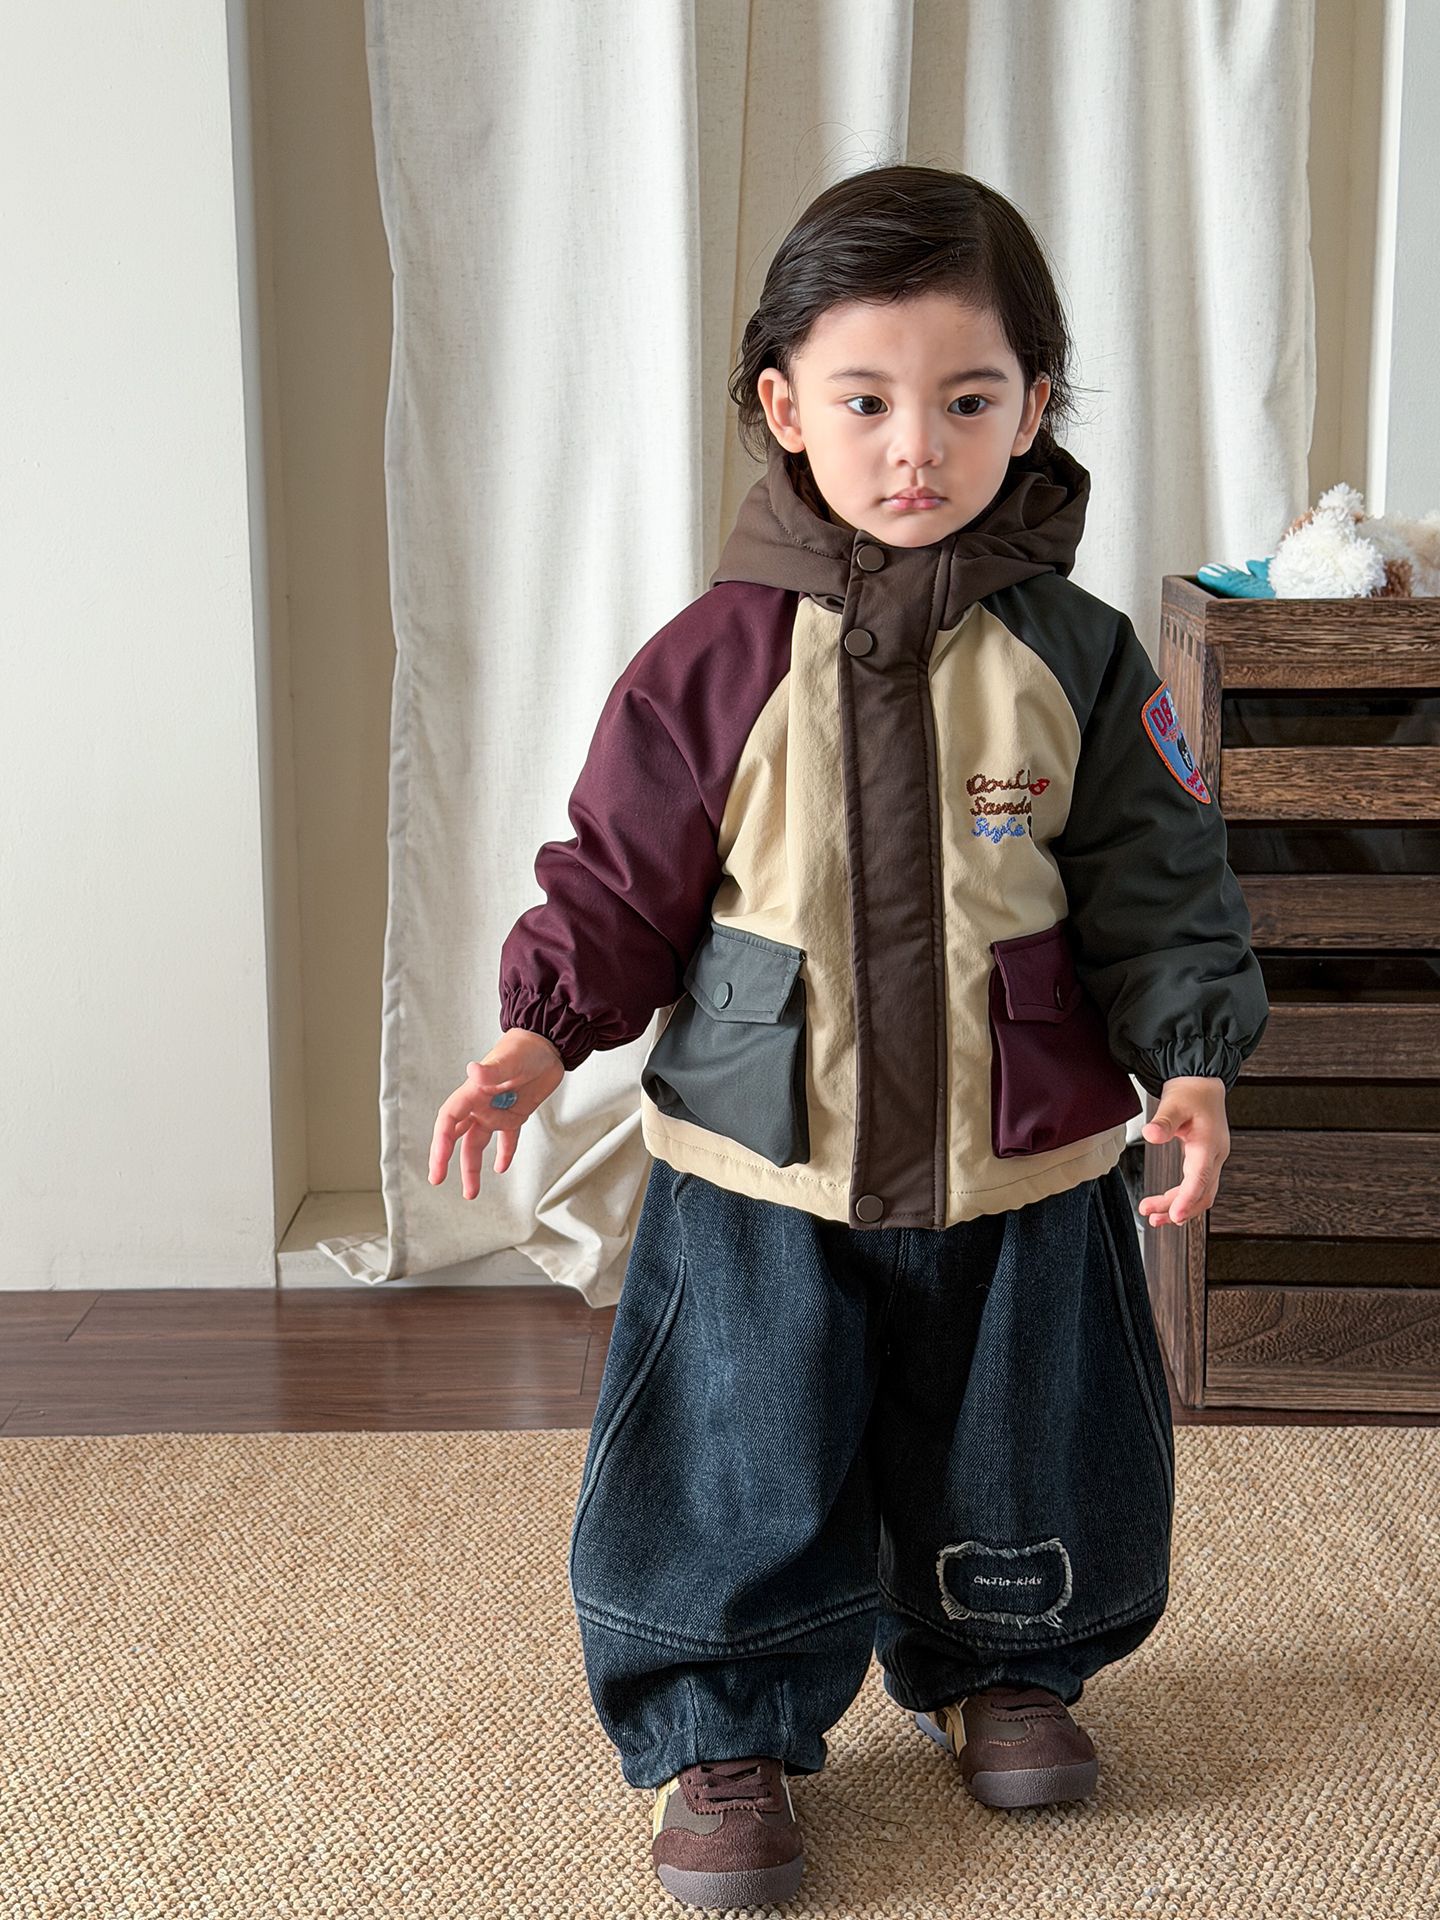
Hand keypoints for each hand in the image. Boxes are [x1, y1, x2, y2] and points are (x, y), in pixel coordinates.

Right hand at [428, 1028, 565, 1199]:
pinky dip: (504, 1153)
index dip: (440, 1143)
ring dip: (472, 1167)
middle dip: (445, 1158)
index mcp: (473, 1092)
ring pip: (478, 1144)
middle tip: (437, 1180)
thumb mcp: (510, 1059)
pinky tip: (501, 1168)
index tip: (438, 1164)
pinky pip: (506, 1140)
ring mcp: (497, 1111)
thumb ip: (492, 1070)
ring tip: (471, 1192)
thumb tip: (473, 1071)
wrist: (548, 1044)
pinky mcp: (516, 1114)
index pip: (449, 1120)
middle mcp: (481, 1105)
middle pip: (457, 1136)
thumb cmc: (525, 1047)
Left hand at [1138, 1076, 1230, 1226]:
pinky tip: (1166, 1205)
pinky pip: (1197, 1186)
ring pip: (1201, 1193)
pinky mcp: (1205, 1161)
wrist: (1201, 1084)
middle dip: (1178, 1208)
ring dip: (1180, 1207)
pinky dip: (1183, 1198)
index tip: (1175, 1215)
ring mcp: (1212, 1160)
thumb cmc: (1190, 1093)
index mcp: (1208, 1144)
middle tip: (1151, 1216)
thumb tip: (1151, 1134)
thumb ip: (1163, 1122)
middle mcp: (1214, 1156)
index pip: (1200, 1178)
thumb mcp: (1173, 1103)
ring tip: (1154, 1218)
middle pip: (1202, 1192)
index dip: (1188, 1199)